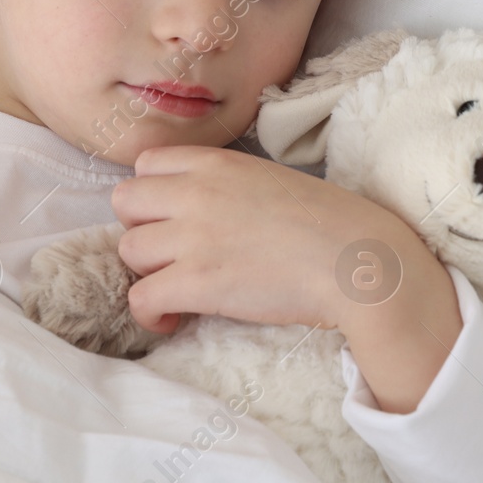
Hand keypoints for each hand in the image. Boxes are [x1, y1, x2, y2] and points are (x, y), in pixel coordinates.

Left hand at [114, 145, 461, 412]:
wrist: (357, 260)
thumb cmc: (329, 225)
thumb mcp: (271, 180)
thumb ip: (229, 186)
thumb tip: (207, 213)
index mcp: (217, 162)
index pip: (145, 164)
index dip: (152, 195)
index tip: (172, 219)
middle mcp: (196, 192)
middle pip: (125, 202)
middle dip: (141, 229)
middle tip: (172, 255)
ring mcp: (193, 236)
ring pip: (128, 251)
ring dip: (149, 273)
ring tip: (179, 289)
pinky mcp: (196, 282)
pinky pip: (140, 298)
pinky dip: (150, 314)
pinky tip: (174, 320)